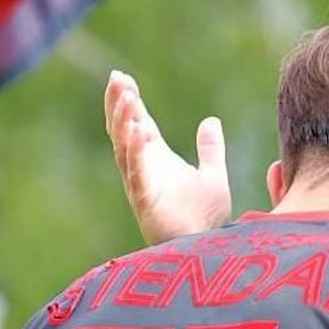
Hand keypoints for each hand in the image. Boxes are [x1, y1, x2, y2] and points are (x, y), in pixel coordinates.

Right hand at [104, 70, 232, 244]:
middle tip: (116, 78)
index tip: (123, 78)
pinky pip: (138, 175)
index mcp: (156, 161)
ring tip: (126, 97)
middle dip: (118, 106)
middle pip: (124, 133)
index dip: (130, 102)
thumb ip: (210, 150)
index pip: (138, 125)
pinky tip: (139, 131)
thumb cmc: (205, 218)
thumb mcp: (212, 175)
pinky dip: (136, 153)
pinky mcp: (147, 204)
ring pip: (125, 150)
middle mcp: (144, 171)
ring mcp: (142, 187)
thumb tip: (211, 121)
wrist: (209, 249)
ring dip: (124, 123)